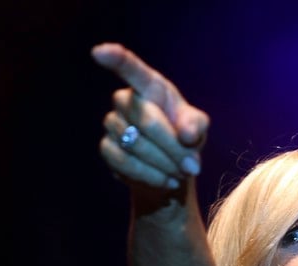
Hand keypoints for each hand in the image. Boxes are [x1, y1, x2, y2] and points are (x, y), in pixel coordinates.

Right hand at [91, 43, 209, 190]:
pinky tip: (167, 180)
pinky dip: (151, 175)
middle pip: (147, 120)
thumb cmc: (185, 138)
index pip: (130, 68)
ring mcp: (112, 123)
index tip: (100, 52)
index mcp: (150, 86)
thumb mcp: (198, 129)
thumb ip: (195, 126)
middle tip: (192, 165)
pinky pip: (126, 163)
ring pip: (136, 144)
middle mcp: (125, 100)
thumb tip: (185, 136)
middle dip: (173, 146)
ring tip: (181, 173)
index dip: (115, 59)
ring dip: (164, 164)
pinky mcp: (106, 148)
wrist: (172, 170)